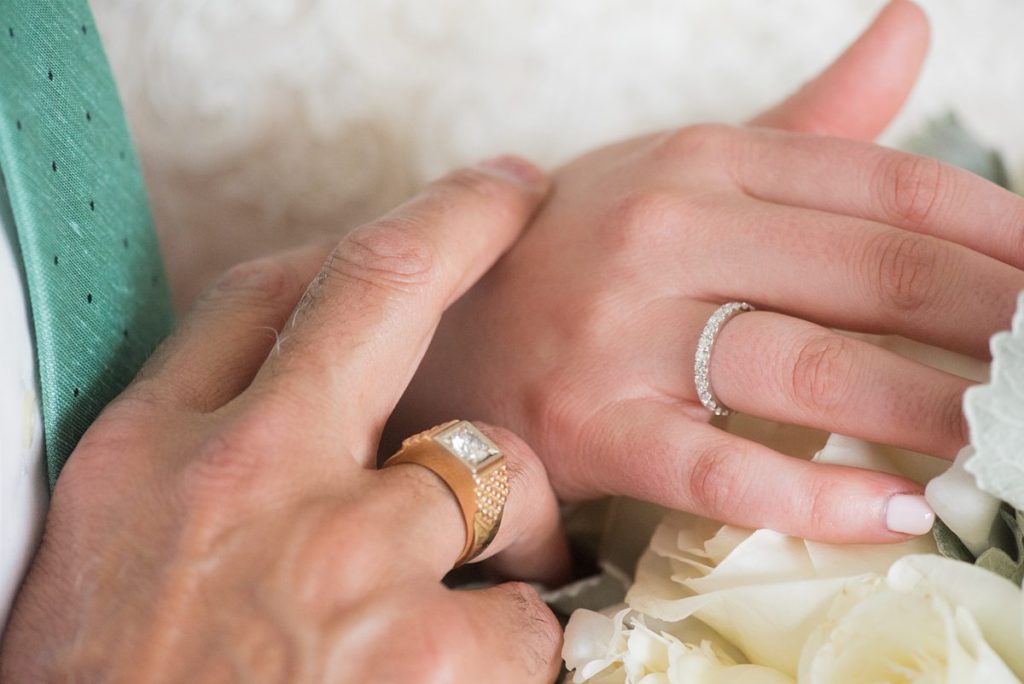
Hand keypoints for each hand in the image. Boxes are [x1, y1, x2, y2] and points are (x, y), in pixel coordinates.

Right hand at [1, 159, 568, 682]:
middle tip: (513, 197)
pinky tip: (451, 678)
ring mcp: (348, 568)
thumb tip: (307, 334)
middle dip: (462, 222)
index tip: (443, 198)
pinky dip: (511, 643)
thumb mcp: (114, 542)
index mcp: (152, 453)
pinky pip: (527, 616)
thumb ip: (199, 429)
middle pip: (381, 295)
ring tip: (443, 601)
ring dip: (500, 529)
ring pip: (491, 478)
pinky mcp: (431, 663)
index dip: (363, 229)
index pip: (266, 289)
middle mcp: (249, 482)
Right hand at [393, 0, 1023, 542]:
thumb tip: (912, 27)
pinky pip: (725, 467)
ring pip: (811, 369)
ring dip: (933, 412)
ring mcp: (623, 330)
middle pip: (871, 272)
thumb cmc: (573, 254)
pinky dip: (819, 496)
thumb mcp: (675, 167)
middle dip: (992, 325)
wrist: (437, 328)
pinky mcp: (592, 425)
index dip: (998, 232)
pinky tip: (896, 511)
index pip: (883, 184)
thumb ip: (805, 121)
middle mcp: (663, 229)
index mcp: (699, 159)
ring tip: (1003, 444)